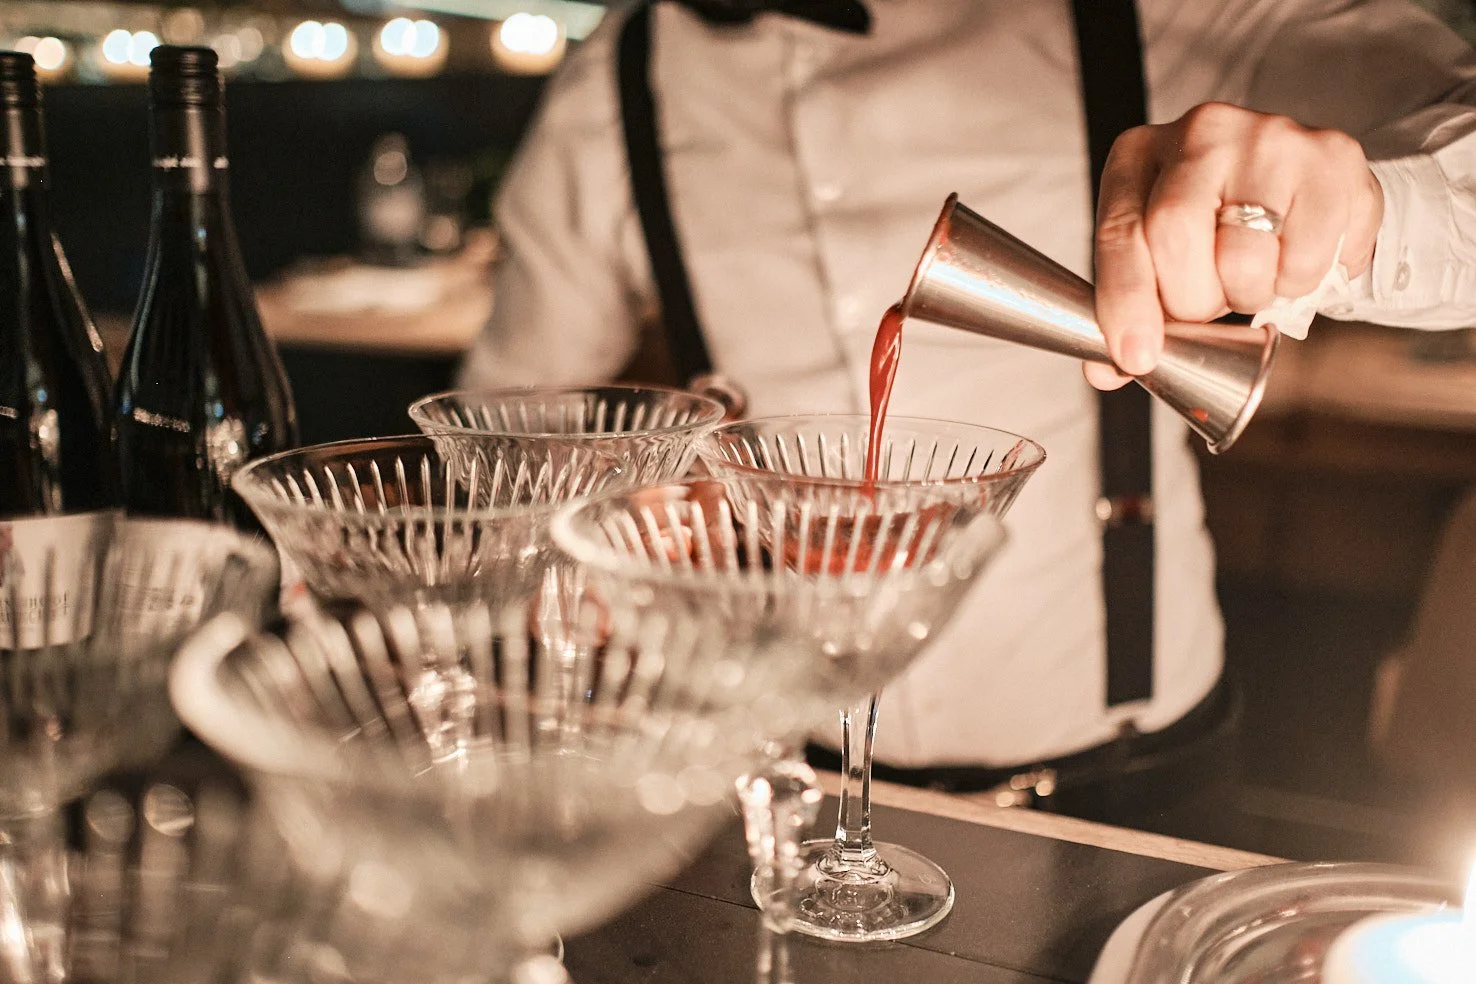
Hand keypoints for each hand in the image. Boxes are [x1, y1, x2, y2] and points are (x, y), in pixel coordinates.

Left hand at [1087, 102, 1383, 389]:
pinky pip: (1308, 259)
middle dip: (1191, 301)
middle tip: (1208, 303)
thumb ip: (1130, 309)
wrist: (1300, 181)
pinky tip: (1293, 257)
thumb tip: (1107, 372)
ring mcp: (1271, 136)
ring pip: (1244, 259)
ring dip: (1249, 295)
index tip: (1136, 356)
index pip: (1120, 234)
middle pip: (1176, 240)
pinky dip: (1299, 282)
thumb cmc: (1214, 224)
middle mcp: (1201, 132)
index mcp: (1139, 155)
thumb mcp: (1158, 254)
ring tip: (1253, 276)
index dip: (1125, 302)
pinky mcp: (1332, 157)